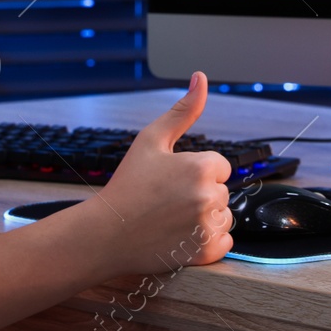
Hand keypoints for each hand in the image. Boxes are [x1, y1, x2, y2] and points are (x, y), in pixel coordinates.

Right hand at [81, 71, 233, 276]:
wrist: (105, 233)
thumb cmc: (127, 185)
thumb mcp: (151, 140)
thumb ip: (183, 110)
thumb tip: (201, 78)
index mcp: (201, 166)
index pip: (220, 167)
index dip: (195, 173)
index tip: (171, 182)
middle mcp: (209, 196)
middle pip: (222, 192)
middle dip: (200, 194)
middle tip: (167, 201)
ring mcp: (207, 227)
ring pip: (224, 216)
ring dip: (205, 218)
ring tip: (172, 218)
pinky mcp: (205, 253)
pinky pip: (225, 242)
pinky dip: (208, 241)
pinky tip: (181, 235)